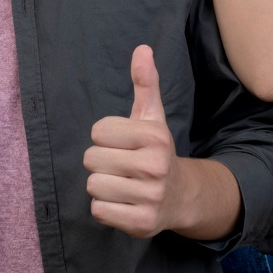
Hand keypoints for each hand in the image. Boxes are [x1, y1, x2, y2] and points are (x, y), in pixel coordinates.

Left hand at [84, 45, 184, 238]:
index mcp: (155, 137)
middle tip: (121, 166)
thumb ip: (145, 83)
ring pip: (93, 186)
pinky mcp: (141, 223)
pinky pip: (99, 210)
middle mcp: (155, 167)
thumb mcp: (151, 117)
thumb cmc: (155, 151)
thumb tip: (142, 49)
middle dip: (101, 162)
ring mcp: (150, 197)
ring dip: (102, 185)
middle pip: (91, 159)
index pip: (98, 131)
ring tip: (122, 184)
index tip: (123, 144)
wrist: (181, 197)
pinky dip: (106, 207)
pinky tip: (124, 202)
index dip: (105, 137)